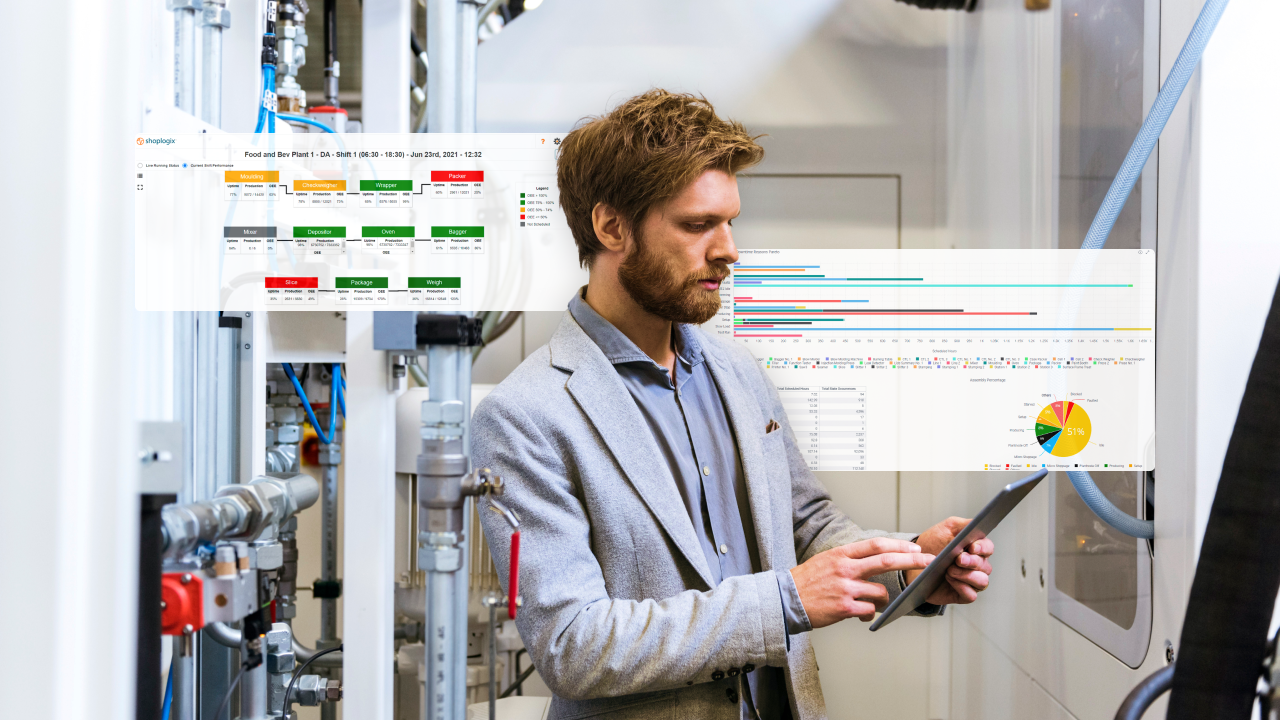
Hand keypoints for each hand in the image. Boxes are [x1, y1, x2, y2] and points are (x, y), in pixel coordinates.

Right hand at [790, 537, 933, 627]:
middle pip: (887, 561)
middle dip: (912, 560)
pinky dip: (869, 614)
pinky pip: (869, 611)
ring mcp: (845, 588)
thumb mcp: (826, 561)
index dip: (899, 546)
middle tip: (928, 561)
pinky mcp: (844, 608)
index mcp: (841, 554)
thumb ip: (849, 560)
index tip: (915, 548)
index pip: (876, 545)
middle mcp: (845, 568)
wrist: (785, 600)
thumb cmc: (806, 582)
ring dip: (883, 600)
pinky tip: (860, 615)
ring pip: (880, 592)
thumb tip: (875, 561)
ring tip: (873, 603)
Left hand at [906, 517, 994, 605]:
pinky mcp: (962, 594)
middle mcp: (976, 566)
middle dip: (972, 562)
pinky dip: (962, 588)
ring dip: (967, 576)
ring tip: (950, 570)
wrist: (914, 563)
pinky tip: (950, 580)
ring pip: (982, 581)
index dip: (983, 548)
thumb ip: (963, 524)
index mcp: (975, 548)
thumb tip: (976, 524)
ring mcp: (970, 581)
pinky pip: (971, 595)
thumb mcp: (946, 529)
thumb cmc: (932, 545)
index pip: (988, 548)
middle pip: (985, 566)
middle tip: (957, 559)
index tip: (972, 547)